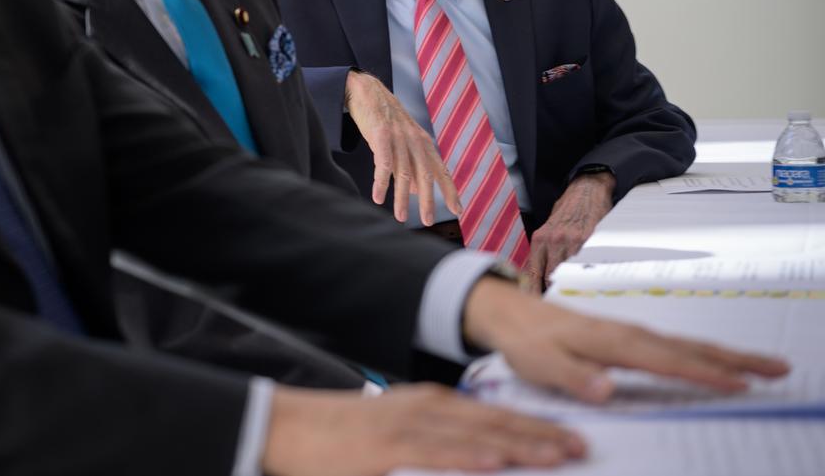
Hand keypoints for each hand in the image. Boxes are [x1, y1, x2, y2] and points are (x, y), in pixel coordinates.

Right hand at [263, 383, 585, 475]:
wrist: (286, 428)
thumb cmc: (338, 442)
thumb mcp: (392, 442)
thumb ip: (433, 451)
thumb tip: (477, 461)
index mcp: (428, 408)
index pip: (492, 417)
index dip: (533, 427)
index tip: (569, 439)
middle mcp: (424, 411)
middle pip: (493, 423)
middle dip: (540, 436)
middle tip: (582, 447)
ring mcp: (407, 427)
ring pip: (474, 435)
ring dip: (519, 444)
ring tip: (558, 454)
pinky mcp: (387, 448)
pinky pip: (436, 453)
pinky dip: (468, 457)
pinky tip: (497, 461)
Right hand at [343, 70, 459, 225]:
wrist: (367, 92)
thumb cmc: (385, 120)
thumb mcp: (403, 142)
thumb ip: (411, 164)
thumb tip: (417, 191)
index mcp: (424, 143)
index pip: (441, 171)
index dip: (450, 191)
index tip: (457, 210)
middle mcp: (415, 141)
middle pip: (426, 175)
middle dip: (428, 200)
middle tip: (428, 221)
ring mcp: (399, 138)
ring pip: (404, 174)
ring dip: (402, 198)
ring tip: (401, 217)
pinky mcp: (381, 135)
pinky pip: (382, 165)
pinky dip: (382, 183)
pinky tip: (378, 198)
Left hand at [463, 276, 790, 402]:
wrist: (511, 314)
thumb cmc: (526, 342)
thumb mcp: (541, 363)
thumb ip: (573, 377)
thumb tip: (607, 390)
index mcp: (612, 342)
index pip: (666, 361)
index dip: (702, 373)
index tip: (739, 385)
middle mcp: (628, 333)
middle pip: (689, 348)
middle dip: (734, 359)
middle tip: (777, 369)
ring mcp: (629, 333)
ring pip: (686, 345)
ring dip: (726, 355)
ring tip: (764, 366)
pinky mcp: (626, 337)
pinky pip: (673, 346)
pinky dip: (702, 353)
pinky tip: (717, 361)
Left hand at [524, 172, 614, 291]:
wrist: (586, 189)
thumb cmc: (567, 211)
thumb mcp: (549, 229)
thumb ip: (545, 251)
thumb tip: (541, 277)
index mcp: (540, 239)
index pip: (534, 273)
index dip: (534, 291)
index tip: (535, 304)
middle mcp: (553, 240)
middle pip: (550, 276)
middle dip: (555, 289)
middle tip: (558, 301)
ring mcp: (572, 240)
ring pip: (569, 271)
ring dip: (572, 281)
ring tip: (576, 291)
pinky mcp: (590, 239)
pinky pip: (586, 262)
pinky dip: (586, 271)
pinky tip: (590, 277)